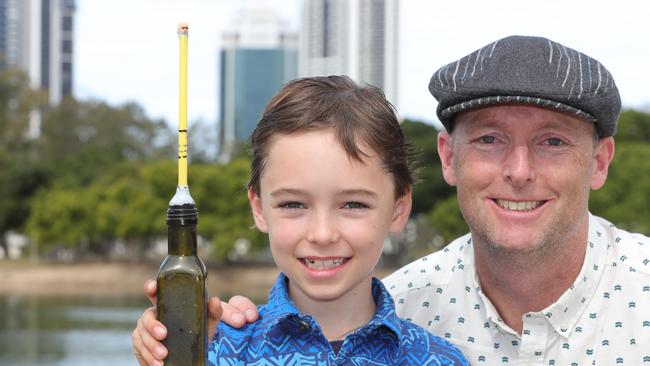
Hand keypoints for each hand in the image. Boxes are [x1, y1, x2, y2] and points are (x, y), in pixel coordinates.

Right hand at [131, 280, 259, 365]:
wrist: (191, 355)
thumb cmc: (197, 333)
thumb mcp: (207, 323)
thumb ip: (213, 311)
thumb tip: (214, 301)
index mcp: (168, 305)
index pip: (156, 293)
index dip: (151, 287)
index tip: (152, 288)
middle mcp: (154, 316)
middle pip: (146, 317)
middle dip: (152, 326)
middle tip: (164, 335)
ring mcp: (145, 331)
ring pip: (141, 335)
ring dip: (151, 346)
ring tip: (163, 356)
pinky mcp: (141, 345)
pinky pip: (139, 349)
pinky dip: (148, 357)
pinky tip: (158, 364)